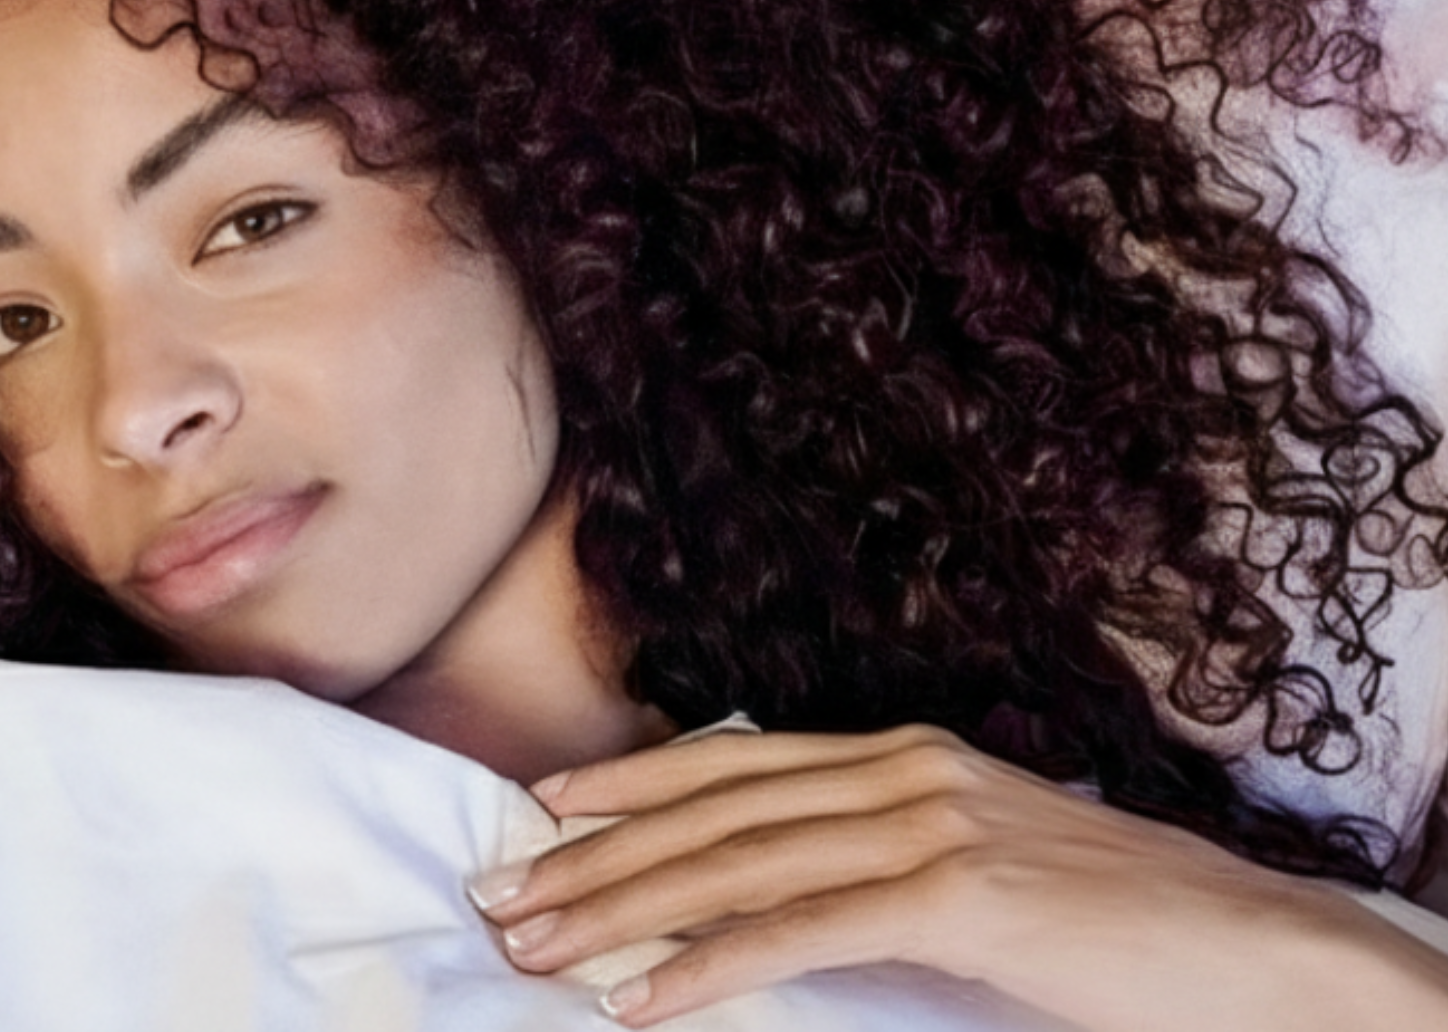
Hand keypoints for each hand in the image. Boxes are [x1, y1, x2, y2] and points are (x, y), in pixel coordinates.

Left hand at [465, 723, 1440, 1029]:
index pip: (734, 760)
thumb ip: (883, 856)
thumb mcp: (981, 864)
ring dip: (626, 910)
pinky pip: (805, 928)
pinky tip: (644, 1001)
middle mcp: (902, 767)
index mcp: (902, 751)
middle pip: (715, 808)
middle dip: (598, 855)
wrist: (1249, 945)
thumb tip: (788, 883)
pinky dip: (712, 962)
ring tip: (540, 948)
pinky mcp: (958, 893)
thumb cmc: (1113, 923)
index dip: (632, 786)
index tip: (543, 815)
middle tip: (504, 897)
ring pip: (740, 862)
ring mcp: (929, 821)